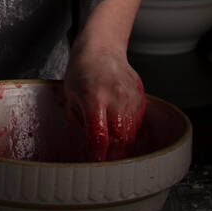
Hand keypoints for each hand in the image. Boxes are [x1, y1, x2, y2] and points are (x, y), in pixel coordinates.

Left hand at [63, 44, 145, 161]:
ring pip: (132, 133)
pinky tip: (120, 133)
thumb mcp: (70, 95)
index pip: (99, 136)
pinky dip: (130, 132)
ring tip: (114, 153)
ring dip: (123, 147)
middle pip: (120, 138)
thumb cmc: (81, 69)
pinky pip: (138, 122)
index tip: (95, 164)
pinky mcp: (140, 96)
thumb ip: (80, 122)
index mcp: (94, 97)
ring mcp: (131, 97)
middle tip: (106, 164)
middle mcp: (115, 97)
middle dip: (113, 156)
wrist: (102, 47)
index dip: (98, 155)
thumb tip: (88, 145)